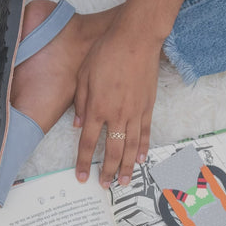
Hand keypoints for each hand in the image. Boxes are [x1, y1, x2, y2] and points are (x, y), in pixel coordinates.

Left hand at [73, 17, 158, 187]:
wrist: (136, 39)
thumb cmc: (106, 52)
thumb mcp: (83, 75)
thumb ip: (80, 102)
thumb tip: (78, 125)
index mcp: (97, 108)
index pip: (88, 143)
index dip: (84, 162)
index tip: (82, 177)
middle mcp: (116, 115)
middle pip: (112, 151)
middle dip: (107, 171)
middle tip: (104, 185)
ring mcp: (135, 112)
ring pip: (131, 146)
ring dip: (127, 167)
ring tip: (124, 182)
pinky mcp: (148, 106)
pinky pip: (145, 133)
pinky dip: (143, 148)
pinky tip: (141, 160)